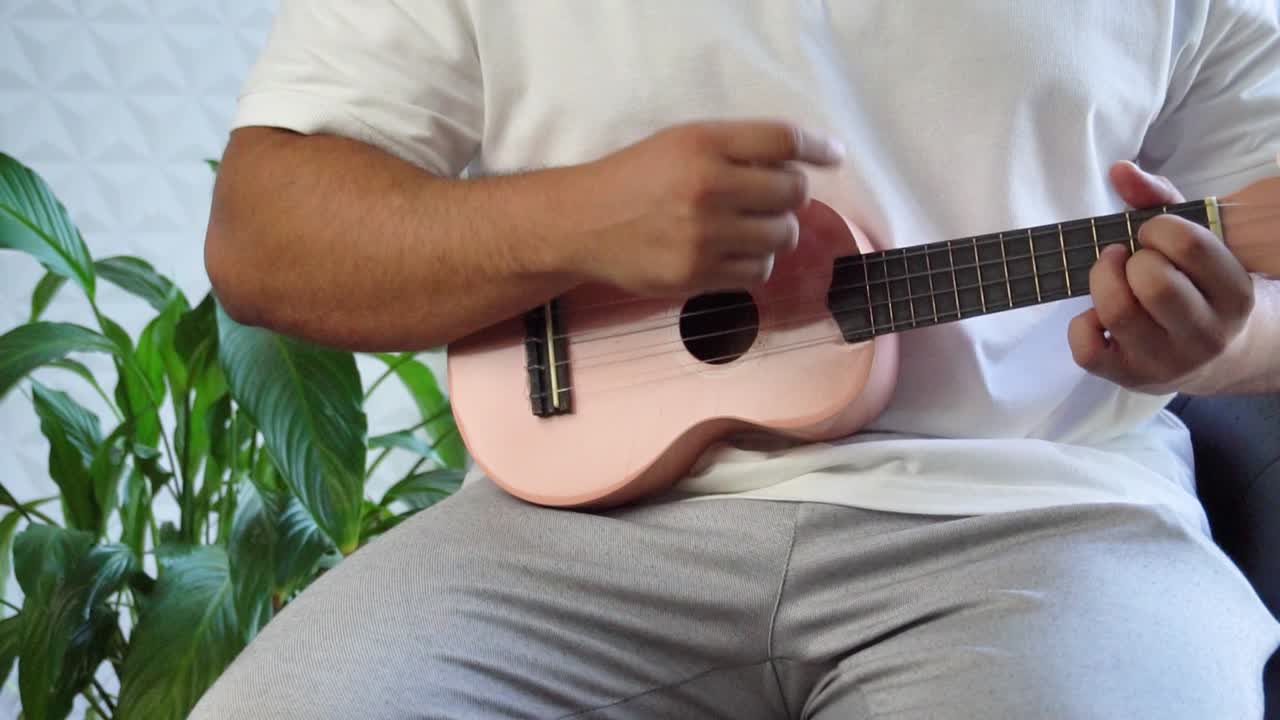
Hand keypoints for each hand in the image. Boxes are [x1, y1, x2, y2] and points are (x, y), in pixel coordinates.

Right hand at [569, 120, 844, 295]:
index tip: (832, 155)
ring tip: (750, 226)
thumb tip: (803, 165)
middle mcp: (706, 187)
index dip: (817, 148)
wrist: (583, 223)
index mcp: (703, 144)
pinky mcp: (696, 275)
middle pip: (792, 192)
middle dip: (792, 195)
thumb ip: (737, 148)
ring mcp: (703, 236)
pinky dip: (755, 263)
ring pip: (781, 237)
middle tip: (772, 196)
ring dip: (776, 231)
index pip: (783, 140)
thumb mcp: (681, 142)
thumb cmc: (636, 178)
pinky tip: (732, 252)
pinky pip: (757, 272)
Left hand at [1068, 162, 1254, 393]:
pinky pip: (1087, 350)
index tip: (1152, 234)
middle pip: (1153, 282)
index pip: (1189, 246)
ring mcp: (1167, 361)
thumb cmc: (1201, 286)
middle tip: (1131, 258)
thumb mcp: (1197, 243)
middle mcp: (1206, 333)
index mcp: (1234, 293)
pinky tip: (1096, 315)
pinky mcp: (1129, 379)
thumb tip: (1119, 169)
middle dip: (1130, 259)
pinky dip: (1080, 324)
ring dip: (1101, 282)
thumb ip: (1160, 201)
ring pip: (1117, 312)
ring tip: (1111, 275)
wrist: (1222, 355)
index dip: (1157, 228)